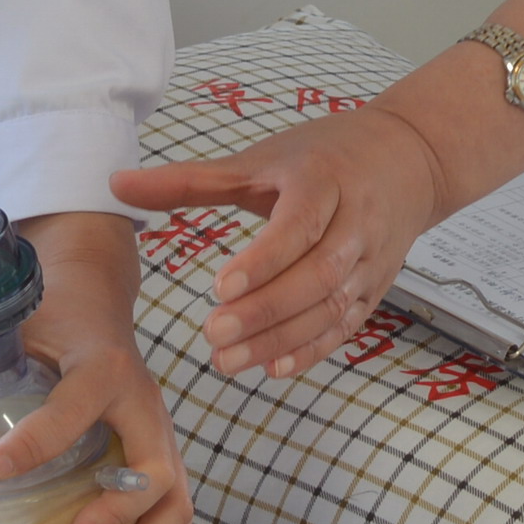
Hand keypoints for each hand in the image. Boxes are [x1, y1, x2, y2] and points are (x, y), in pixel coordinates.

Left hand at [0, 212, 191, 523]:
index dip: (35, 443)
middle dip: (120, 514)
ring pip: (175, 491)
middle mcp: (140, 397)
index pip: (72, 409)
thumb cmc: (50, 306)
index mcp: (100, 363)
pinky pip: (179, 493)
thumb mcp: (5, 313)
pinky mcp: (160, 440)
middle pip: (153, 467)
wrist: (95, 287)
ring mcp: (157, 422)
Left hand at [112, 103, 460, 382]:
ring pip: (331, 308)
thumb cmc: (323, 155)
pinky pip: (346, 327)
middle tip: (213, 335)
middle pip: (316, 276)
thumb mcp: (259, 158)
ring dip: (281, 339)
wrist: (408, 158)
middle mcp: (354, 224)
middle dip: (266, 310)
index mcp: (324, 182)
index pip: (299, 226)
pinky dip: (312, 351)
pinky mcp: (375, 290)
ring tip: (228, 360)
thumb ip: (190, 179)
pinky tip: (272, 368)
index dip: (263, 260)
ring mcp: (370, 261)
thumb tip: (116, 183)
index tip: (219, 287)